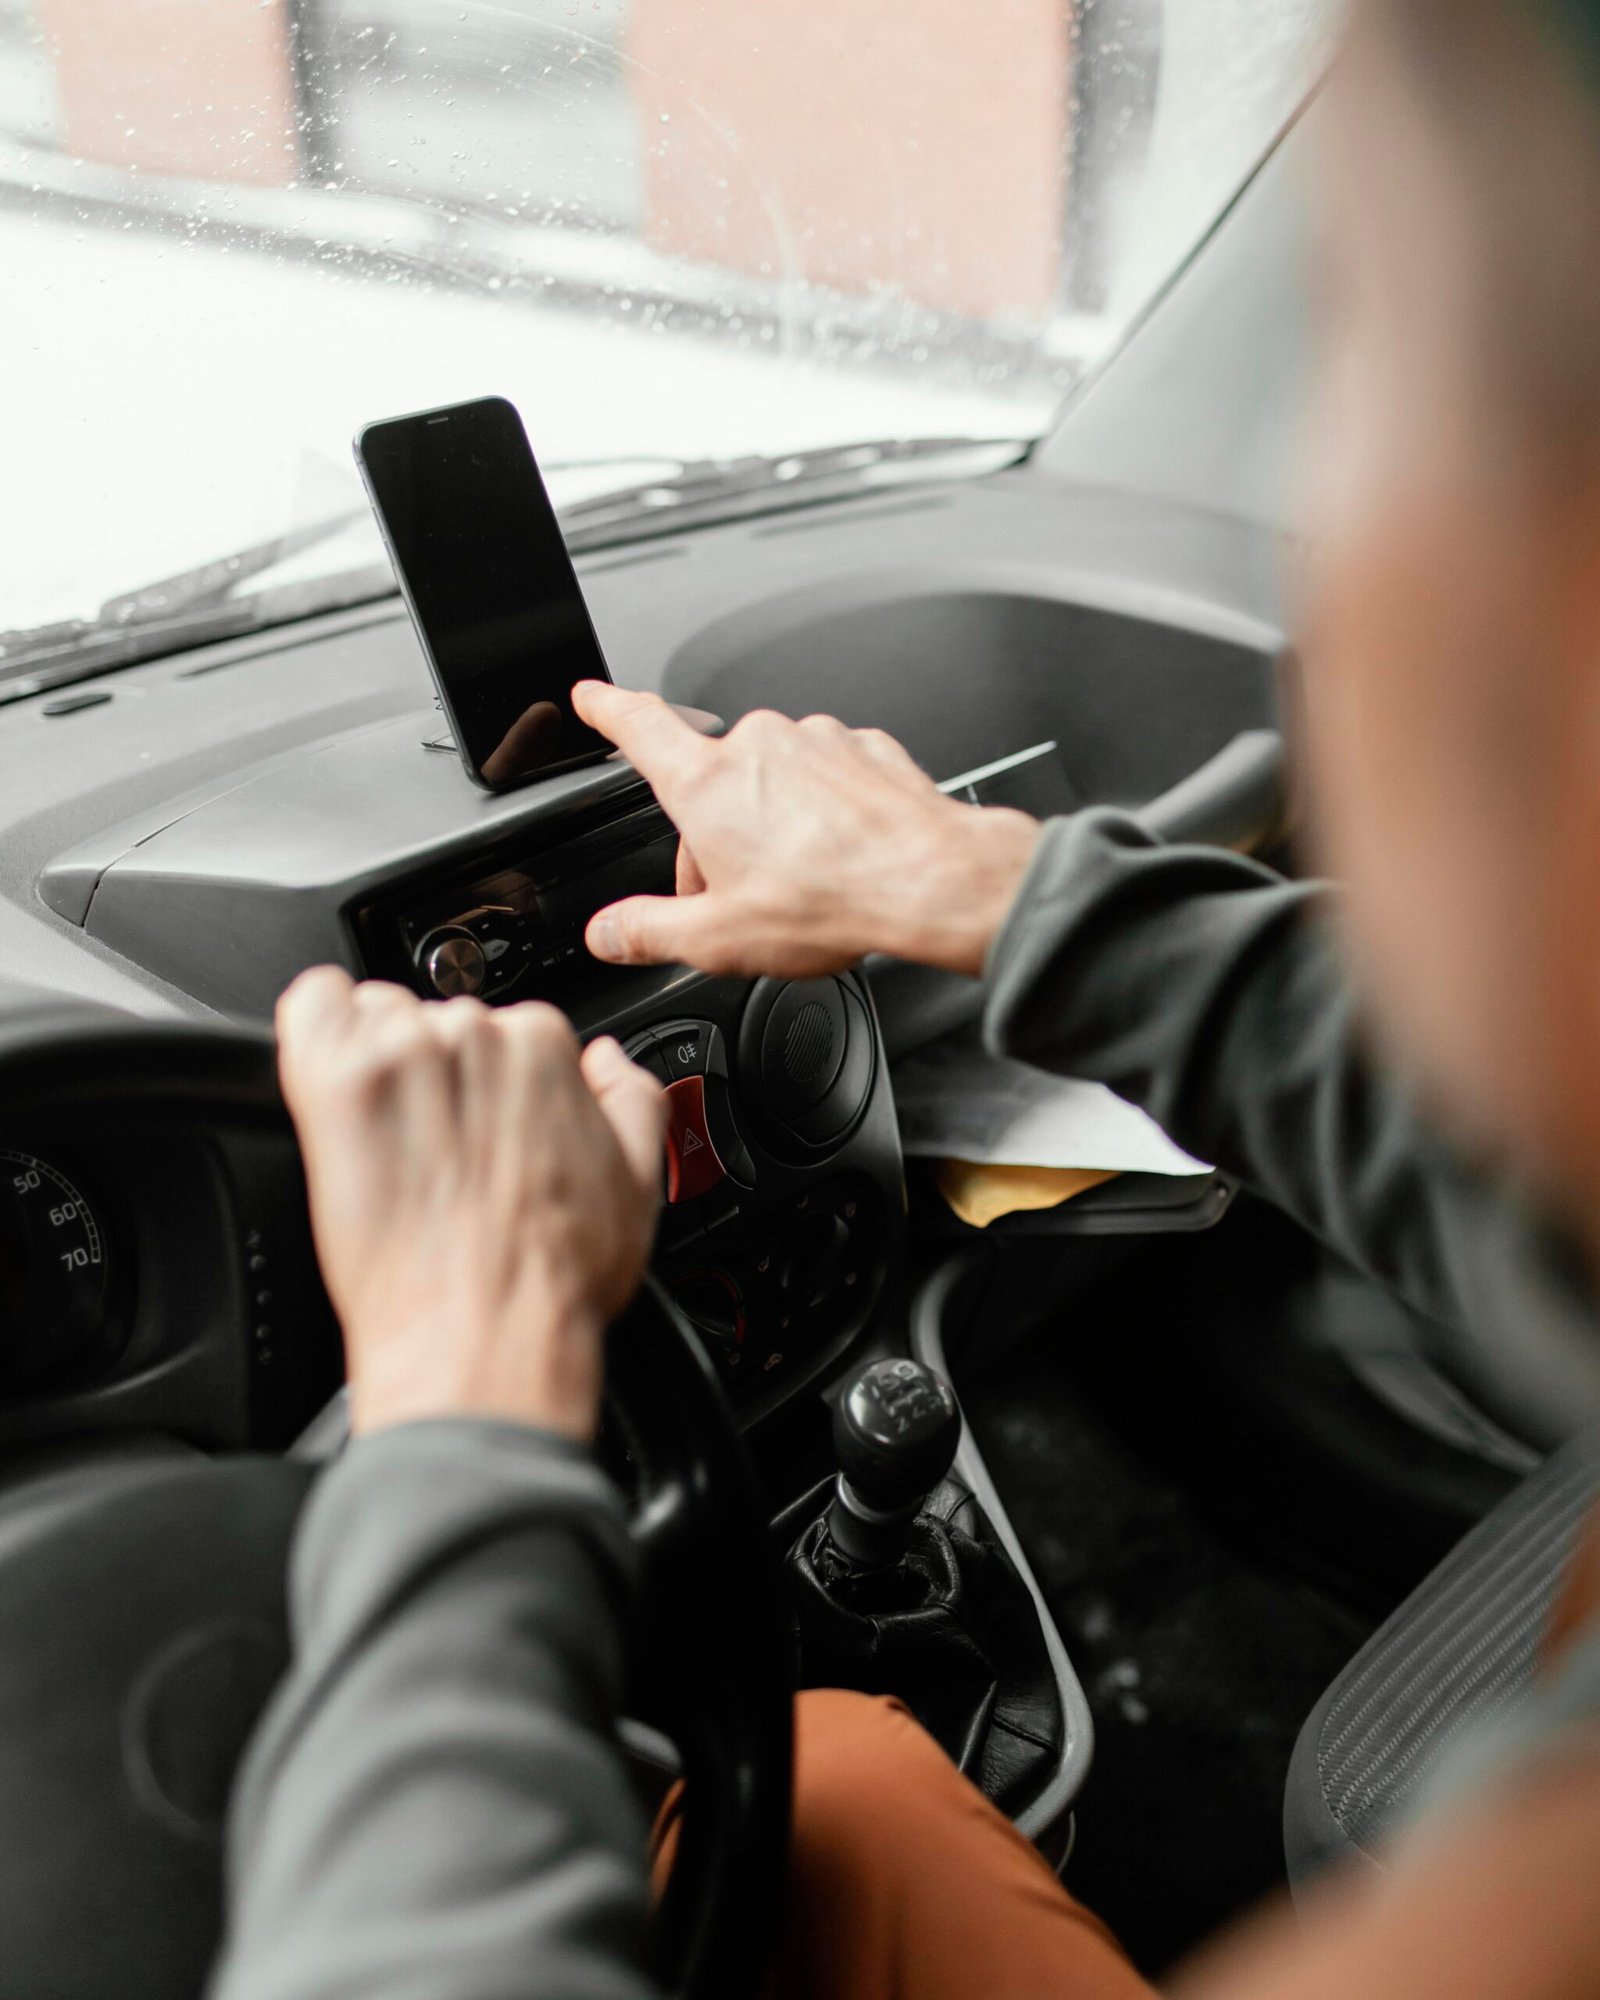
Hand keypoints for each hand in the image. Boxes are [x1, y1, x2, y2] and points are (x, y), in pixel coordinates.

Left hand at [276, 969, 664, 1440]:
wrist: (481, 1337)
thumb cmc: (553, 1280)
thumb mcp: (638, 1184)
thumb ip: (634, 1097)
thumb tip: (608, 1059)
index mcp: (544, 1046)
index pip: (505, 1027)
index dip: (491, 1085)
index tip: (479, 1131)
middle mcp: (474, 1033)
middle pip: (436, 1020)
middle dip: (435, 1074)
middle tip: (436, 1150)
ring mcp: (401, 1053)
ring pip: (374, 1019)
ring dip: (378, 1065)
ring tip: (389, 1143)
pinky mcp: (335, 1082)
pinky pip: (311, 1007)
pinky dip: (314, 1032)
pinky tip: (332, 1086)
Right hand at [571, 682, 1041, 977]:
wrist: (932, 882)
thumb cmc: (833, 901)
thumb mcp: (718, 939)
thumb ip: (649, 932)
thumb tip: (608, 933)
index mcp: (707, 783)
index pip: (637, 725)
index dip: (607, 708)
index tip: (593, 697)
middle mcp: (759, 744)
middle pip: (713, 782)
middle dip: (717, 836)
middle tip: (740, 897)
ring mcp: (816, 740)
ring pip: (774, 782)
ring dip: (775, 825)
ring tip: (803, 884)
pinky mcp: (863, 748)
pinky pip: (828, 779)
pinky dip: (826, 814)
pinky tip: (842, 859)